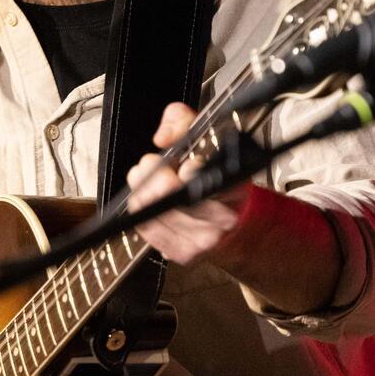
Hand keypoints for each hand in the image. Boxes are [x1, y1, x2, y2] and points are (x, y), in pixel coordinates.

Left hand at [127, 103, 251, 265]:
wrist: (231, 222)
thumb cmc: (217, 178)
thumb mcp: (208, 139)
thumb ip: (183, 122)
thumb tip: (163, 137)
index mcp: (233, 186)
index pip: (212, 182)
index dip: (192, 172)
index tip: (183, 164)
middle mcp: (222, 218)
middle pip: (176, 200)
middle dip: (155, 177)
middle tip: (150, 164)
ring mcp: (202, 240)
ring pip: (154, 213)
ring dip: (141, 191)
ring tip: (146, 179)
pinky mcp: (182, 253)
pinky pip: (146, 228)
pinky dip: (141, 211)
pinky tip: (148, 200)